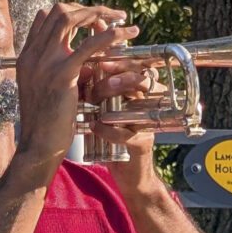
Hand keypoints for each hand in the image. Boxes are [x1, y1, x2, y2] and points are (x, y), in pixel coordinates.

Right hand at [14, 3, 137, 178]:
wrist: (38, 147)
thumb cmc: (47, 125)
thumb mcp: (49, 92)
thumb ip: (63, 72)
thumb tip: (88, 63)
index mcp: (27, 57)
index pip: (46, 17)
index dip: (72, 11)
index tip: (94, 18)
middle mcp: (32, 55)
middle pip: (59, 11)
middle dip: (88, 8)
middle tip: (113, 15)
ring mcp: (44, 62)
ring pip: (70, 18)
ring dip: (99, 13)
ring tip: (123, 20)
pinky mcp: (61, 75)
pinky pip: (88, 45)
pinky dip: (109, 35)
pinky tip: (125, 35)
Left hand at [85, 60, 166, 193]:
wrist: (130, 175)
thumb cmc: (115, 136)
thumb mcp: (109, 108)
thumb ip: (100, 88)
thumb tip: (81, 65)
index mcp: (142, 94)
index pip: (138, 68)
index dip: (120, 60)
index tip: (99, 58)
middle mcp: (150, 106)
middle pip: (142, 80)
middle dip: (118, 75)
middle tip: (97, 75)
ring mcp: (148, 125)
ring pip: (138, 103)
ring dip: (114, 97)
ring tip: (93, 98)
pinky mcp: (141, 145)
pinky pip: (127, 134)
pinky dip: (108, 129)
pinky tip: (94, 126)